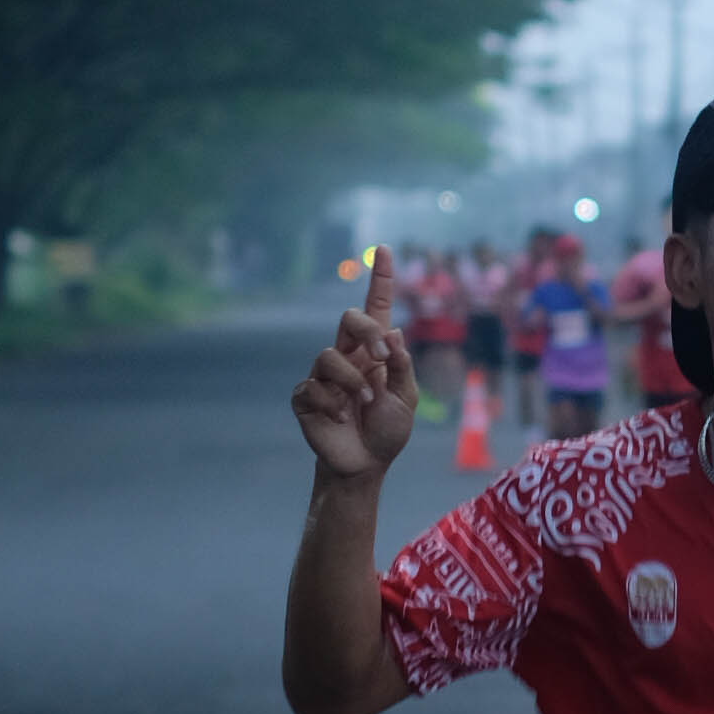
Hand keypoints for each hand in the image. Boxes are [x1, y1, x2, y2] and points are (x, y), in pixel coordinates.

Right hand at [292, 246, 422, 479]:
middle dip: (367, 332)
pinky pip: (313, 387)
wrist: (366, 464)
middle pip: (349, 318)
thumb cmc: (388, 430)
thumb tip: (395, 332)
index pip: (376, 308)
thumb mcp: (407, 398)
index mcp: (376, 352)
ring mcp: (324, 375)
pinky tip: (342, 419)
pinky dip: (333, 404)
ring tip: (365, 405)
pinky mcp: (306, 396)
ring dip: (353, 381)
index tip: (384, 249)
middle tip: (383, 358)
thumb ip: (402, 367)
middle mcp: (348, 356)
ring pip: (328, 354)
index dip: (381, 278)